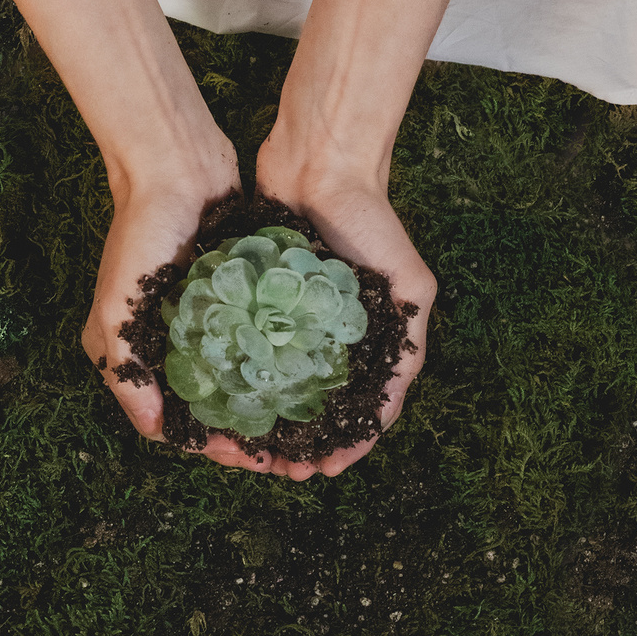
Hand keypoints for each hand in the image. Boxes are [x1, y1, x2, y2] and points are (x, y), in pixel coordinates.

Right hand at [81, 157, 274, 473]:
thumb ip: (126, 370)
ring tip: (304, 428)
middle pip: (213, 406)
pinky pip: (261, 339)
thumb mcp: (118, 305)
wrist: (176, 164)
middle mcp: (169, 341)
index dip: (211, 445)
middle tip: (287, 453)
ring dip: (268, 407)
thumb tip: (157, 431)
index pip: (175, 419)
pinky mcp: (236, 295)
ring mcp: (206, 318)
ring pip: (242, 378)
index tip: (247, 456)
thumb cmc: (140, 232)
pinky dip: (280, 363)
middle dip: (247, 435)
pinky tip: (311, 380)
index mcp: (135, 351)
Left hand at [254, 134, 436, 480]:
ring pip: (278, 382)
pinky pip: (247, 344)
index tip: (324, 470)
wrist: (322, 164)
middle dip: (300, 442)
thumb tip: (391, 406)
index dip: (347, 443)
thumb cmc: (373, 222)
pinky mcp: (260, 296)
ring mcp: (294, 316)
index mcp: (374, 337)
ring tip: (250, 448)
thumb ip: (409, 342)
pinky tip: (227, 401)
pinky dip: (240, 375)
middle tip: (279, 470)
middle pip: (316, 404)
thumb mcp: (410, 285)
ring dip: (268, 419)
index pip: (361, 408)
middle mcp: (333, 332)